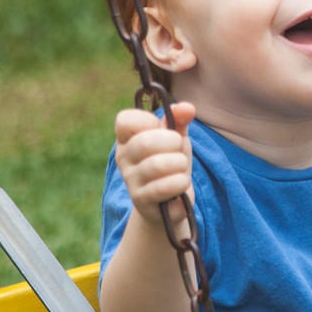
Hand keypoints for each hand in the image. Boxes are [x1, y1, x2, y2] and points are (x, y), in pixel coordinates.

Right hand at [113, 102, 196, 226]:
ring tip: (181, 167)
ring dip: (179, 163)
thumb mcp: (175, 138)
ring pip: (157, 165)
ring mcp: (130, 180)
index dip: (148, 120)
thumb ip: (179, 120)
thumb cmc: (170, 163)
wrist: (170, 203)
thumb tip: (188, 108)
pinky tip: (182, 183)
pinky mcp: (141, 200)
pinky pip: (164, 187)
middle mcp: (123, 158)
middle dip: (173, 142)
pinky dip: (180, 182)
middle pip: (145, 142)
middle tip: (178, 149)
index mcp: (127, 138)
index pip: (125, 120)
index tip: (161, 128)